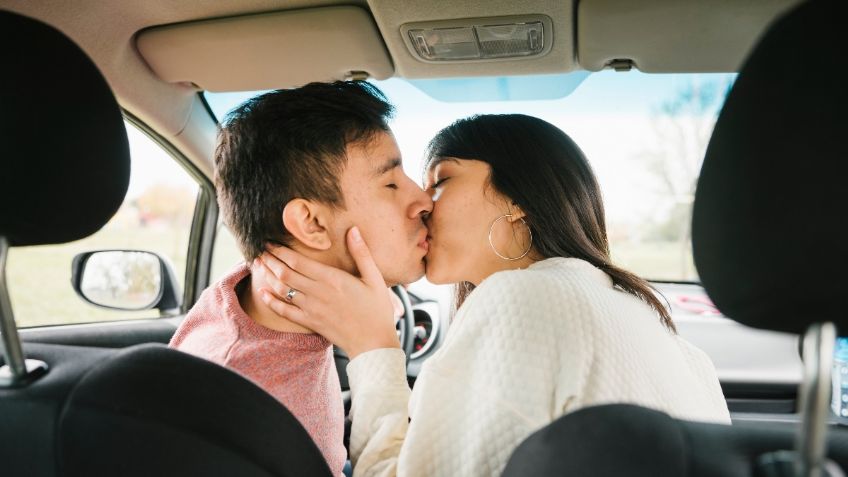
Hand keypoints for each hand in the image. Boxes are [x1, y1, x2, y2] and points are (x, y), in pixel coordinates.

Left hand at [256, 226, 399, 358]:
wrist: (373, 342)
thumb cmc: (377, 310)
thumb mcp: (374, 278)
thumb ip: (361, 253)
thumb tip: (353, 230)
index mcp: (332, 278)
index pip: (298, 261)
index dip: (281, 251)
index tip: (271, 242)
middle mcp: (318, 292)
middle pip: (285, 273)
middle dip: (270, 260)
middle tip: (260, 251)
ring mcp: (312, 309)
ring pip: (282, 289)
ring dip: (268, 276)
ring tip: (259, 266)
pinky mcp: (310, 323)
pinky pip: (284, 311)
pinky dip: (271, 301)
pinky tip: (262, 293)